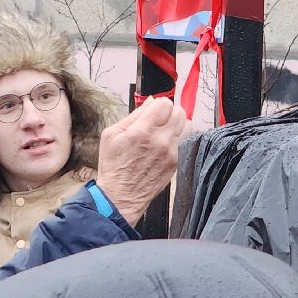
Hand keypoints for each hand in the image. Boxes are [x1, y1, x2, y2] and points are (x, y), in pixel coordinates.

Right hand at [94, 97, 186, 224]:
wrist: (120, 195)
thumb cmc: (113, 166)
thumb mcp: (111, 135)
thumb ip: (133, 116)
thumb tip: (149, 102)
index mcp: (142, 130)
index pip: (165, 104)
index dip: (159, 104)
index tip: (154, 110)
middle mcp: (160, 140)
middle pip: (180, 113)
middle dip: (170, 112)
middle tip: (160, 118)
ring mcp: (170, 152)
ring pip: (185, 127)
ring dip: (176, 125)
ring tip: (163, 131)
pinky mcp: (175, 163)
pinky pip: (181, 143)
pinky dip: (173, 141)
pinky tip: (160, 148)